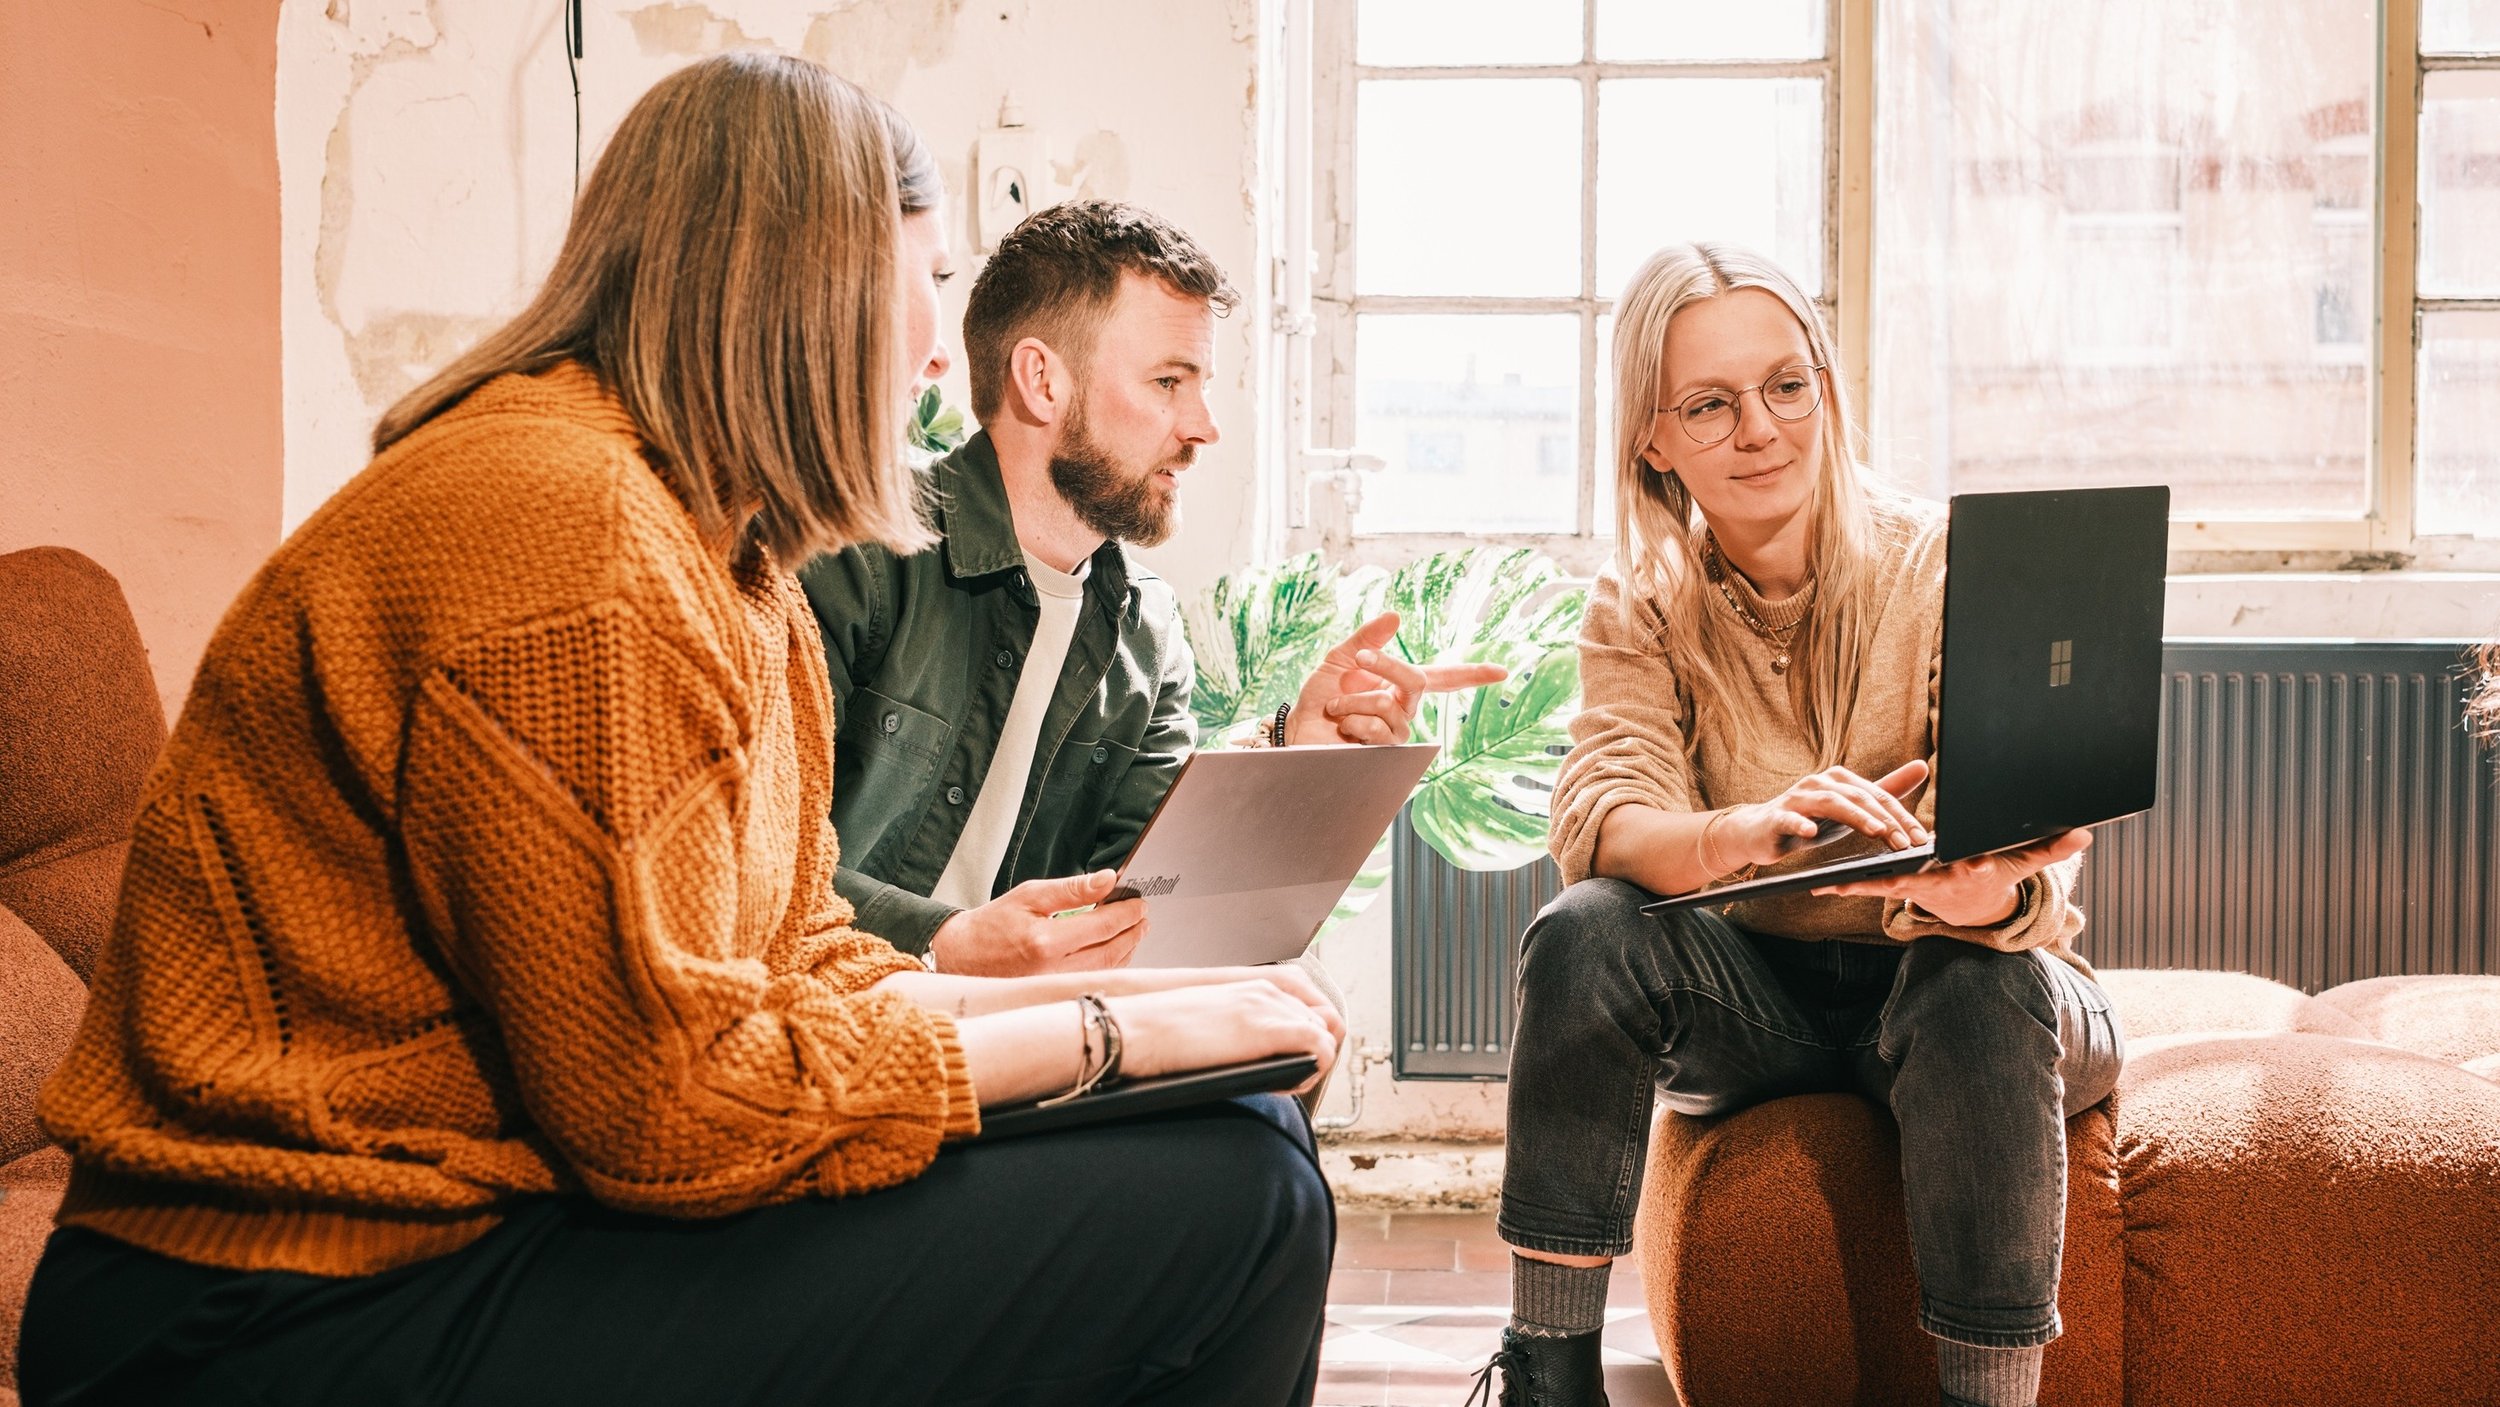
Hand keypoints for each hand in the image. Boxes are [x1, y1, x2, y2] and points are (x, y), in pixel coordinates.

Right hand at [929, 870, 1147, 976]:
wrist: (962, 957)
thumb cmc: (992, 925)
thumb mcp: (1029, 895)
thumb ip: (1072, 889)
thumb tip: (1108, 880)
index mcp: (1046, 941)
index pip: (1104, 926)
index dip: (1127, 913)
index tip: (1139, 902)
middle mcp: (1053, 970)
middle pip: (1111, 952)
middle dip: (1133, 931)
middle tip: (1142, 915)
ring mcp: (1055, 987)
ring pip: (1106, 969)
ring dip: (1127, 949)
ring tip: (1134, 930)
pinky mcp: (1055, 995)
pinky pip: (1093, 980)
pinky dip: (1110, 964)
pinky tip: (1116, 950)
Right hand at [1106, 977, 1343, 1092]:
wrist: (1139, 1029)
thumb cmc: (1162, 1031)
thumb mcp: (1212, 1020)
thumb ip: (1240, 1027)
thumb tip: (1255, 1052)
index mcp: (1254, 986)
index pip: (1308, 1009)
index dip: (1305, 1037)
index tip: (1288, 1061)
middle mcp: (1267, 991)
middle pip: (1321, 1022)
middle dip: (1311, 1052)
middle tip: (1284, 1078)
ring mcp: (1270, 1008)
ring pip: (1324, 1035)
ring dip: (1311, 1063)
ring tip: (1281, 1084)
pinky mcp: (1269, 1030)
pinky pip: (1319, 1049)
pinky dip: (1311, 1070)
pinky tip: (1284, 1086)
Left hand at [1286, 611, 1509, 745]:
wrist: (1298, 732)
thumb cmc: (1319, 698)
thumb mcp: (1339, 659)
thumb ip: (1367, 639)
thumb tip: (1396, 616)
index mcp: (1398, 685)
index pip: (1443, 678)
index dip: (1473, 674)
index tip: (1503, 671)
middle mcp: (1404, 710)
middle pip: (1416, 680)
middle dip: (1385, 665)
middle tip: (1358, 659)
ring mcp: (1396, 733)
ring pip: (1387, 704)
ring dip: (1352, 700)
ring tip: (1336, 709)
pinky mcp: (1383, 754)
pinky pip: (1376, 727)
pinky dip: (1351, 721)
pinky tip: (1342, 731)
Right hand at [1710, 761, 1931, 870]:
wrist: (1760, 831)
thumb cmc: (1810, 819)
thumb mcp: (1851, 807)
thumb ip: (1885, 789)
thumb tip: (1922, 767)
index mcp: (1840, 779)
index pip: (1877, 795)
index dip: (1902, 816)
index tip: (1922, 838)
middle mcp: (1820, 782)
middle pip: (1858, 798)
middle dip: (1886, 820)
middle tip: (1908, 842)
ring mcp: (1797, 798)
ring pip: (1830, 804)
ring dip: (1855, 817)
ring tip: (1877, 832)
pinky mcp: (1777, 817)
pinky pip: (1790, 819)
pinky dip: (1800, 824)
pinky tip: (1811, 833)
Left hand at [1815, 827, 2091, 937]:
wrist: (1972, 903)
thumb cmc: (1994, 873)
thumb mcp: (2022, 862)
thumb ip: (2050, 847)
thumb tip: (2085, 833)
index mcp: (1967, 869)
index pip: (1967, 866)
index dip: (1966, 864)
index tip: (1967, 862)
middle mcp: (1939, 881)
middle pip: (1916, 878)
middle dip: (1894, 879)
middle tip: (1871, 879)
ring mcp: (1916, 887)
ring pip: (1883, 886)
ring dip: (1857, 886)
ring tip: (1829, 885)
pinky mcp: (1897, 886)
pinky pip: (1868, 887)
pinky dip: (1846, 886)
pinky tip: (1820, 885)